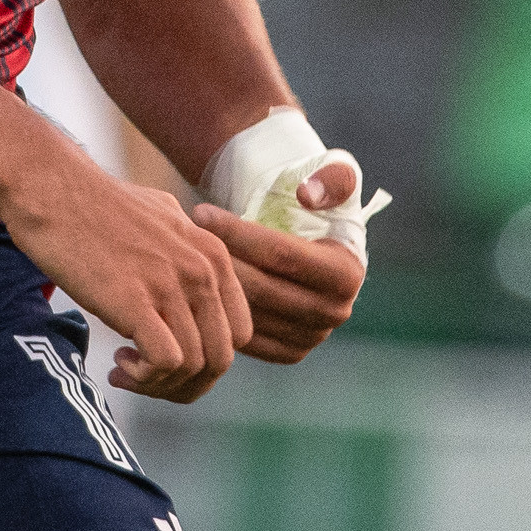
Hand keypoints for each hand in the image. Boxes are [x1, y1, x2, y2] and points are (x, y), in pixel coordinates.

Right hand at [0, 146, 251, 404]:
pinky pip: (165, 362)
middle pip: (221, 359)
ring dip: (157, 383)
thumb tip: (190, 279)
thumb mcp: (163, 216)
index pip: (240, 334)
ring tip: (125, 368)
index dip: (206, 359)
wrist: (52, 188)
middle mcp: (202, 271)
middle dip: (186, 384)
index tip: (171, 360)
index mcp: (214, 254)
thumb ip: (186, 249)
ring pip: (193, 367)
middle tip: (147, 378)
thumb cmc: (96, 204)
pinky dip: (144, 376)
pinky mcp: (135, 301)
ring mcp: (170, 285)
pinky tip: (119, 362)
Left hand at [198, 160, 366, 363]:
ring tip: (186, 258)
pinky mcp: (291, 352)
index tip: (201, 212)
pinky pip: (247, 338)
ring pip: (250, 315)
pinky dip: (221, 314)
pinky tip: (196, 286)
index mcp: (347, 273)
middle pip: (262, 288)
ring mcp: (313, 338)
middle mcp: (335, 312)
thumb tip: (306, 195)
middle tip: (183, 236)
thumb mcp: (335, 179)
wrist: (319, 243)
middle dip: (219, 260)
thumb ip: (331, 178)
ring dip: (214, 287)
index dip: (237, 233)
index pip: (282, 254)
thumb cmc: (320, 205)